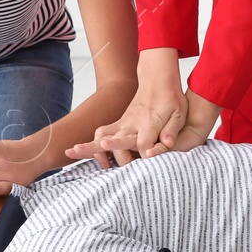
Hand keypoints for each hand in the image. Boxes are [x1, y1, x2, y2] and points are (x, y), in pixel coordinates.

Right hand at [66, 76, 189, 164]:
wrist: (158, 80)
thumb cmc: (171, 98)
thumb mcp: (178, 113)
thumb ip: (172, 130)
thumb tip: (167, 143)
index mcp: (148, 122)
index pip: (143, 143)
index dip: (144, 155)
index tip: (146, 163)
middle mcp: (131, 124)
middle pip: (117, 142)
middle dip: (114, 156)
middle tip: (114, 171)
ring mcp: (122, 123)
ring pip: (101, 135)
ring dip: (88, 145)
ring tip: (73, 152)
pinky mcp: (117, 123)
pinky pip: (100, 132)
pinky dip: (91, 143)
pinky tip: (83, 152)